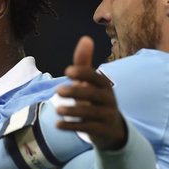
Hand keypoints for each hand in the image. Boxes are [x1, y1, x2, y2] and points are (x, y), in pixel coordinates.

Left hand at [55, 36, 126, 150]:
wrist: (111, 128)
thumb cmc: (95, 99)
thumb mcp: (89, 82)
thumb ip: (84, 63)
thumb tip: (85, 38)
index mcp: (104, 85)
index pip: (95, 77)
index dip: (82, 73)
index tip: (66, 71)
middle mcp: (108, 99)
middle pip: (93, 95)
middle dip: (76, 92)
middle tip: (57, 90)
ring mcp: (107, 116)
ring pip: (91, 113)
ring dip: (73, 111)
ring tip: (57, 109)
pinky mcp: (102, 130)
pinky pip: (87, 128)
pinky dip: (72, 126)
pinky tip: (57, 124)